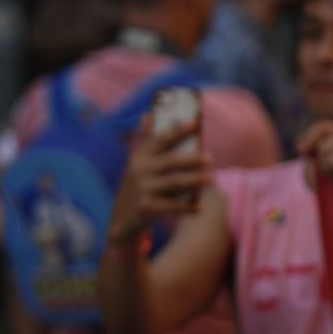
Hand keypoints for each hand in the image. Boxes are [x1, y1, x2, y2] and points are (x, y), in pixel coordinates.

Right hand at [108, 118, 212, 244]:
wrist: (121, 219)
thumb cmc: (137, 186)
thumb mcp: (137, 164)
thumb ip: (146, 141)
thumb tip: (147, 115)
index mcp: (139, 156)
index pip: (160, 139)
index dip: (177, 131)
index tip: (194, 124)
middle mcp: (139, 170)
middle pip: (171, 161)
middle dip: (192, 159)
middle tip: (211, 159)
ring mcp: (142, 189)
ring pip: (174, 182)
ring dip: (194, 181)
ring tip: (210, 180)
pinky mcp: (146, 207)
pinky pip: (171, 206)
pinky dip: (187, 207)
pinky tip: (199, 207)